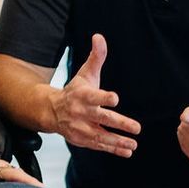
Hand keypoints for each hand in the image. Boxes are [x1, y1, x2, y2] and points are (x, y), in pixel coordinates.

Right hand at [48, 33, 139, 157]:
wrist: (51, 111)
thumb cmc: (74, 90)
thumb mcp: (84, 73)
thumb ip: (96, 57)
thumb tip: (99, 36)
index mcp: (82, 95)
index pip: (94, 96)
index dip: (104, 97)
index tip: (115, 98)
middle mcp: (81, 113)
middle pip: (101, 119)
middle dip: (119, 124)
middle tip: (137, 128)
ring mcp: (81, 128)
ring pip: (101, 136)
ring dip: (118, 141)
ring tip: (134, 144)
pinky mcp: (82, 140)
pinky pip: (99, 146)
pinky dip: (113, 149)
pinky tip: (127, 151)